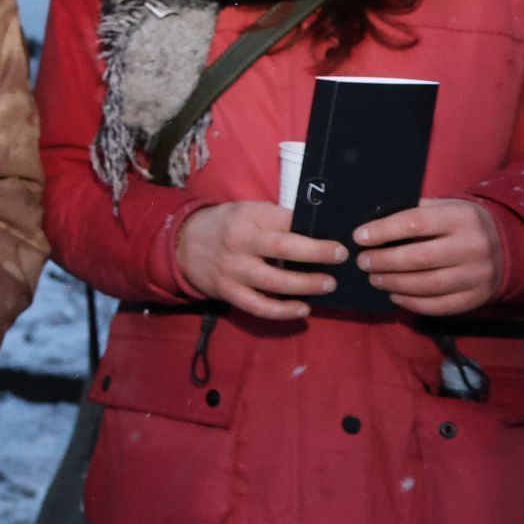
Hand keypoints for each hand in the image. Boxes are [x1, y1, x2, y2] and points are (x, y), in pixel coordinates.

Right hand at [174, 200, 346, 320]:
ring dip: (306, 284)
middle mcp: (240, 243)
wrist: (182, 244)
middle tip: (341, 257)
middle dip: (317, 253)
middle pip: (284, 248)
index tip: (340, 238)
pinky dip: (283, 311)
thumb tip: (317, 232)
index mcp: (248, 217)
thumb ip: (275, 220)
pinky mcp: (229, 292)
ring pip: (274, 282)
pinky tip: (303, 310)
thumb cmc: (225, 225)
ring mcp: (234, 270)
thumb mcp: (247, 211)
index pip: (286, 221)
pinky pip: (259, 306)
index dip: (314, 230)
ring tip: (329, 284)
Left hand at [355, 198, 502, 315]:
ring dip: (394, 283)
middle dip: (384, 261)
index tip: (359, 237)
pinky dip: (412, 303)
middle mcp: (471, 247)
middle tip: (362, 262)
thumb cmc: (463, 222)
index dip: (383, 231)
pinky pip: (439, 305)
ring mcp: (476, 275)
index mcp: (460, 218)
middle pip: (419, 258)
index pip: (415, 223)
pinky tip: (395, 295)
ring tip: (374, 278)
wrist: (509, 244)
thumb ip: (416, 210)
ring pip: (427, 285)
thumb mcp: (446, 206)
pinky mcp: (476, 297)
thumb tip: (373, 222)